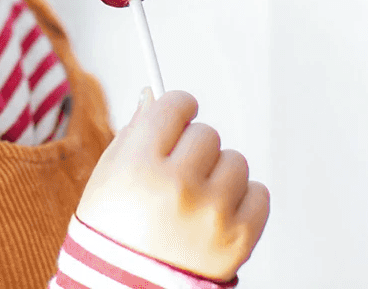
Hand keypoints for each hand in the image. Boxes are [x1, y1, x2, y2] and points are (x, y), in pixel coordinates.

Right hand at [74, 88, 269, 281]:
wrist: (127, 288)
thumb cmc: (114, 230)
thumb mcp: (108, 174)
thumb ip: (134, 132)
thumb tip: (156, 97)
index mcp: (138, 165)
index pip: (174, 106)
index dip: (176, 109)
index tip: (177, 116)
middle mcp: (178, 187)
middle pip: (207, 133)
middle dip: (194, 147)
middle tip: (179, 169)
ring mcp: (212, 214)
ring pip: (235, 160)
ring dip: (219, 172)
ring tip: (197, 196)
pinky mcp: (240, 239)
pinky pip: (259, 193)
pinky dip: (242, 198)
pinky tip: (218, 210)